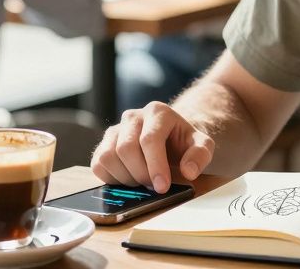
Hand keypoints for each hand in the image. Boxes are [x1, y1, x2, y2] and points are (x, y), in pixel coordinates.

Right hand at [91, 102, 214, 191]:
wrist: (170, 141)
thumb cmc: (184, 144)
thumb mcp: (202, 146)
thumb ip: (200, 155)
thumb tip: (188, 171)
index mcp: (158, 112)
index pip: (149, 139)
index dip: (155, 166)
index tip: (162, 187)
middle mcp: (133, 116)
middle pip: (126, 148)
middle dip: (140, 173)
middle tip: (153, 186)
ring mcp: (115, 130)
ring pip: (108, 156)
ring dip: (125, 177)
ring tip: (142, 181)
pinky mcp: (103, 144)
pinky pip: (98, 164)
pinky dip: (112, 178)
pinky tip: (129, 179)